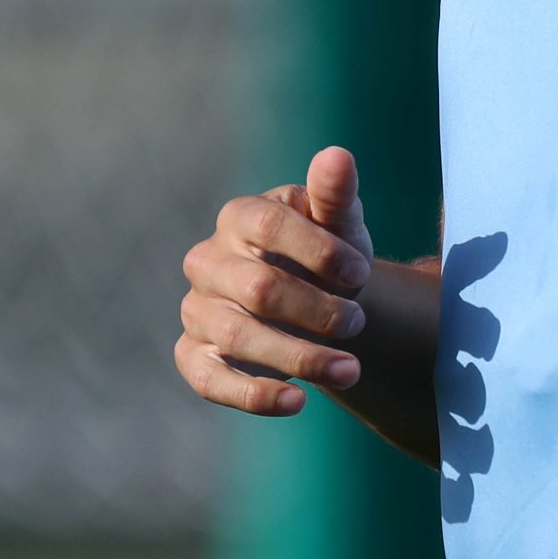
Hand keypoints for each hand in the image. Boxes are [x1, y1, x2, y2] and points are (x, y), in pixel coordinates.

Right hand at [174, 145, 375, 415]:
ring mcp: (197, 309)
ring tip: (351, 369)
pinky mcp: (195, 354)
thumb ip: (336, 194)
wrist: (319, 305)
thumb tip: (337, 156)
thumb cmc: (327, 256)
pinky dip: (253, 394)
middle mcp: (208, 260)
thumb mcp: (340, 225)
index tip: (363, 272)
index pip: (269, 226)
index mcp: (240, 216)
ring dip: (300, 358)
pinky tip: (298, 402)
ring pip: (236, 336)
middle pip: (257, 288)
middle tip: (360, 324)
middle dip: (318, 310)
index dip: (319, 251)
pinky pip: (208, 379)